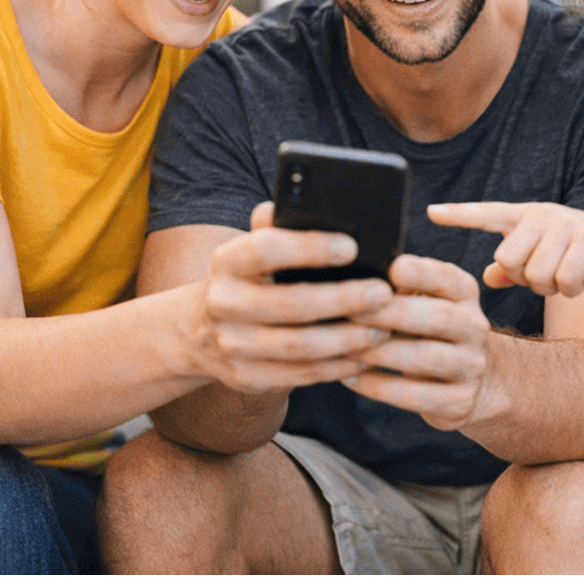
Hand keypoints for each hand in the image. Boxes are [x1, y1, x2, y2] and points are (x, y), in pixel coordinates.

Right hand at [185, 201, 395, 393]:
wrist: (199, 331)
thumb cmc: (247, 280)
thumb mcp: (251, 250)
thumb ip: (279, 227)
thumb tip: (323, 206)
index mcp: (227, 262)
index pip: (266, 249)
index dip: (309, 248)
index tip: (352, 246)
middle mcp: (223, 303)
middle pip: (291, 304)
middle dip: (344, 299)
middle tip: (384, 293)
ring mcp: (232, 345)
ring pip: (300, 346)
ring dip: (348, 339)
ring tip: (384, 328)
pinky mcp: (246, 377)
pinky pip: (300, 375)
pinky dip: (337, 366)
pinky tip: (364, 355)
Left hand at [344, 253, 492, 432]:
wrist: (473, 380)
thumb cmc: (429, 330)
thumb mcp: (426, 301)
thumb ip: (399, 287)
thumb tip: (356, 278)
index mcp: (464, 294)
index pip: (449, 278)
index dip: (423, 273)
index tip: (393, 270)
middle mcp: (474, 327)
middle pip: (439, 318)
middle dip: (391, 314)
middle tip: (350, 311)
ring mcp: (471, 366)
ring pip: (427, 358)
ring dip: (380, 352)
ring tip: (343, 347)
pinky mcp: (460, 401)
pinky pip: (416, 396)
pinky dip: (378, 386)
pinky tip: (349, 377)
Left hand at [426, 201, 583, 297]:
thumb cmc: (582, 254)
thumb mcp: (546, 258)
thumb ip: (515, 268)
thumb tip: (486, 277)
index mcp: (527, 217)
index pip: (488, 213)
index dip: (460, 214)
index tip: (431, 212)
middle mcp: (543, 215)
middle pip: (507, 259)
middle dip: (524, 280)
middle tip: (546, 276)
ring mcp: (567, 225)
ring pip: (535, 275)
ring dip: (550, 288)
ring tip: (566, 278)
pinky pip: (563, 280)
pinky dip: (571, 291)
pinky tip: (581, 284)